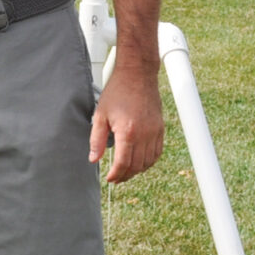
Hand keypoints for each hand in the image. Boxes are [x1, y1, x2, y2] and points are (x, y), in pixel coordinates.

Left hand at [89, 59, 164, 183]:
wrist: (137, 75)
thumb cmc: (117, 92)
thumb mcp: (100, 115)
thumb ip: (96, 140)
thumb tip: (94, 159)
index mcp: (127, 132)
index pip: (123, 163)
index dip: (116, 174)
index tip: (110, 178)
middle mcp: (144, 134)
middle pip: (136, 166)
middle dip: (125, 175)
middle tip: (116, 178)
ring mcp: (154, 132)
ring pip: (148, 162)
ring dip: (137, 170)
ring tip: (126, 172)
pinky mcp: (160, 128)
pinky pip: (157, 152)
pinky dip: (149, 161)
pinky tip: (140, 162)